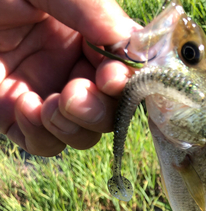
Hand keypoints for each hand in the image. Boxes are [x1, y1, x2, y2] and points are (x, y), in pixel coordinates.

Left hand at [0, 0, 141, 155]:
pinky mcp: (18, 122)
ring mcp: (45, 99)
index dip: (128, 82)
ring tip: (52, 104)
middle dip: (102, 109)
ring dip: (75, 126)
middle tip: (75, 94)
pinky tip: (23, 105)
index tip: (112, 78)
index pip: (124, 69)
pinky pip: (46, 145)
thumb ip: (90, 8)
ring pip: (84, 135)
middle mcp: (70, 70)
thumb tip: (129, 44)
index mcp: (84, 36)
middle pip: (111, 111)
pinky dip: (42, 134)